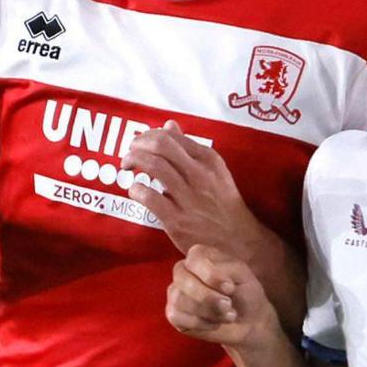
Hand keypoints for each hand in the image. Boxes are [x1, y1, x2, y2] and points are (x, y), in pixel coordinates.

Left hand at [124, 122, 262, 255]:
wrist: (239, 242)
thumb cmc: (223, 204)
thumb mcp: (214, 170)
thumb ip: (190, 148)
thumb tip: (170, 125)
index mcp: (208, 160)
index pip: (172, 136)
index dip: (150, 135)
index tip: (141, 142)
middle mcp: (199, 175)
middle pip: (161, 145)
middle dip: (138, 144)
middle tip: (130, 152)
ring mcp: (188, 197)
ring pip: (154, 166)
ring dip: (133, 161)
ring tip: (127, 166)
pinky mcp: (177, 220)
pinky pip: (149, 197)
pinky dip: (136, 189)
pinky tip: (135, 190)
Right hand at [165, 245, 276, 351]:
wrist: (249, 321)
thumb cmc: (245, 293)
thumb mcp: (242, 275)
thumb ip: (226, 272)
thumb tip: (211, 285)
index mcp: (199, 255)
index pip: (194, 259)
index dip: (211, 275)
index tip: (230, 288)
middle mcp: (183, 271)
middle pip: (183, 280)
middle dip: (208, 297)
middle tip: (228, 306)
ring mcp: (175, 292)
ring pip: (180, 301)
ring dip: (209, 312)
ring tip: (226, 315)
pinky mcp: (174, 314)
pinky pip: (178, 318)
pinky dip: (202, 324)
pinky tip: (215, 323)